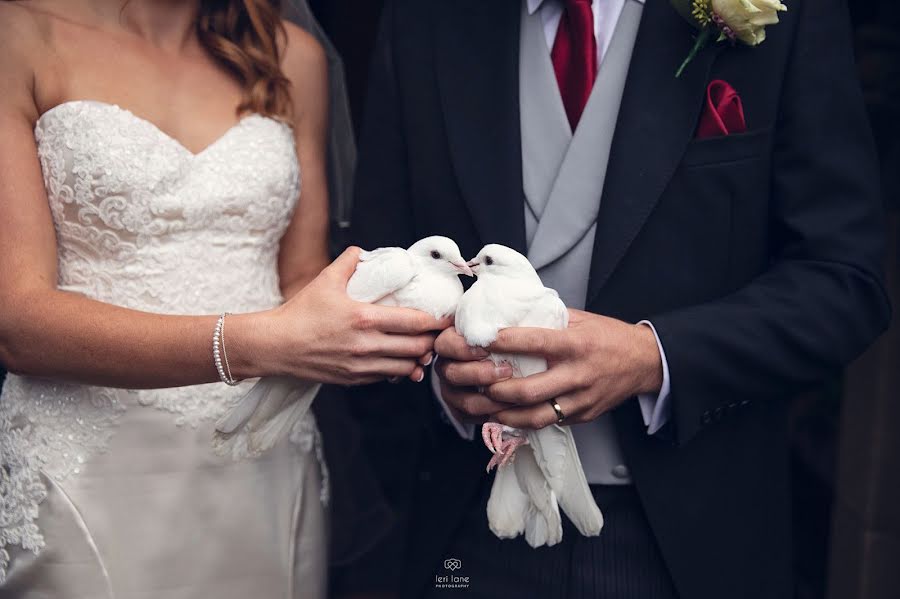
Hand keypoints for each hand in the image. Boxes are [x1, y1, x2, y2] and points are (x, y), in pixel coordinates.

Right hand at [243, 247, 448, 384]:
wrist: (276, 345)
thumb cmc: (300, 312)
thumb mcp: (326, 280)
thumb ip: (349, 261)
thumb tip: (364, 251)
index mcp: (364, 319)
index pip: (415, 323)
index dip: (436, 321)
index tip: (446, 317)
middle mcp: (366, 346)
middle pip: (417, 348)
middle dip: (431, 341)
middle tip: (437, 333)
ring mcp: (361, 366)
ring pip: (406, 368)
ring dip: (418, 358)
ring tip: (422, 348)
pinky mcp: (353, 379)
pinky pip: (387, 377)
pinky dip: (399, 370)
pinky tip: (400, 360)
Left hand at [435, 310, 662, 428]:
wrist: (645, 362)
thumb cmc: (608, 336)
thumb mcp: (580, 319)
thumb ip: (546, 318)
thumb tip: (509, 313)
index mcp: (575, 344)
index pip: (534, 342)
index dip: (503, 342)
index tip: (478, 339)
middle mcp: (578, 374)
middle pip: (529, 390)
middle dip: (495, 389)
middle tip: (474, 381)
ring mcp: (581, 400)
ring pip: (535, 415)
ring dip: (504, 413)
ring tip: (483, 405)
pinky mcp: (582, 416)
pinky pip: (548, 421)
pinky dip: (524, 420)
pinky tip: (506, 414)